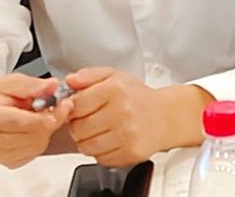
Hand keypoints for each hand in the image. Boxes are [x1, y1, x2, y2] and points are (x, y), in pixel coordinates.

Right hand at [0, 74, 72, 168]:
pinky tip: (34, 127)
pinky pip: (35, 152)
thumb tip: (52, 86)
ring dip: (46, 129)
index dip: (39, 119)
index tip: (57, 111)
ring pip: (36, 145)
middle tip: (59, 105)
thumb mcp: (11, 81)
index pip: (17, 121)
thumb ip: (32, 85)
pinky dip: (40, 139)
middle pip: (30, 135)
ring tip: (40, 114)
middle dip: (50, 120)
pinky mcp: (8, 162)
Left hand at [65, 67, 212, 166]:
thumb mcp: (114, 76)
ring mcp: (127, 134)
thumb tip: (69, 81)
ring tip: (97, 131)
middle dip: (77, 126)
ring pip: (87, 146)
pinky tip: (109, 141)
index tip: (76, 108)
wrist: (165, 116)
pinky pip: (100, 159)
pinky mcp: (131, 152)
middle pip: (78, 128)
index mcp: (115, 89)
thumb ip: (88, 75)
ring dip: (86, 141)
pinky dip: (100, 152)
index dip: (71, 108)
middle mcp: (122, 112)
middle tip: (86, 121)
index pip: (75, 105)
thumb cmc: (137, 97)